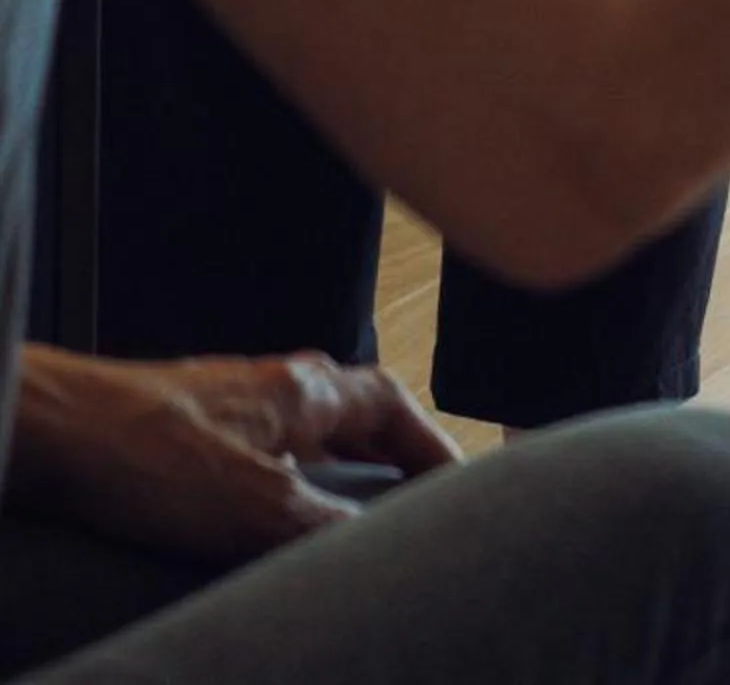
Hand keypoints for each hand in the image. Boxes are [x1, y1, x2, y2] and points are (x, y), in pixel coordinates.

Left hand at [8, 347, 457, 564]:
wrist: (52, 432)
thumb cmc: (141, 452)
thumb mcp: (253, 507)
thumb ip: (323, 528)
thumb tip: (377, 554)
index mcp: (305, 389)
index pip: (395, 404)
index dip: (434, 446)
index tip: (463, 486)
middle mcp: (274, 389)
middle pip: (357, 421)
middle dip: (391, 466)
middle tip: (414, 514)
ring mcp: (230, 410)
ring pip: (309, 443)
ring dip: (338, 483)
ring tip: (348, 535)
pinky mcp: (190, 438)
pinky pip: (264, 462)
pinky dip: (286, 494)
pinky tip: (267, 536)